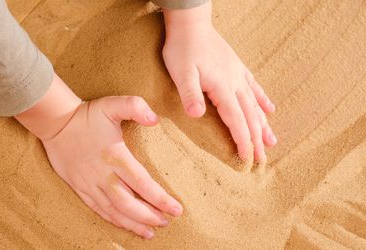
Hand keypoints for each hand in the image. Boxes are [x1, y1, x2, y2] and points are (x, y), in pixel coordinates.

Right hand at [16, 75, 182, 238]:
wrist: (56, 122)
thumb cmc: (87, 114)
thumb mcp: (112, 104)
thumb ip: (135, 107)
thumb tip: (155, 119)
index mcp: (115, 156)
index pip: (142, 184)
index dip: (160, 199)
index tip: (176, 209)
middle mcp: (104, 174)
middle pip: (129, 203)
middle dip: (150, 216)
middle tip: (166, 222)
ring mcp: (90, 183)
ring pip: (114, 210)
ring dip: (133, 223)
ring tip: (150, 232)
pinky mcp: (80, 187)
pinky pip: (97, 209)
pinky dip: (113, 220)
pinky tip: (124, 224)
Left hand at [162, 1, 276, 162]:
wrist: (191, 24)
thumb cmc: (182, 49)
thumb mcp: (181, 72)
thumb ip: (190, 93)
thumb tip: (197, 115)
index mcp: (222, 88)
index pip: (236, 121)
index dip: (243, 141)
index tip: (248, 159)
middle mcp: (235, 84)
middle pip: (249, 117)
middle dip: (256, 140)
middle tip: (263, 160)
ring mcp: (238, 75)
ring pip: (255, 105)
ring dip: (263, 124)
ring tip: (273, 141)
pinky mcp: (237, 68)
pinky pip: (254, 87)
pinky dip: (263, 100)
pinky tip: (270, 109)